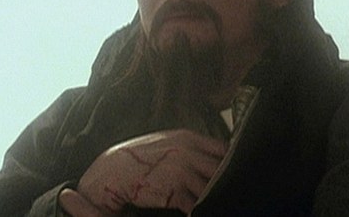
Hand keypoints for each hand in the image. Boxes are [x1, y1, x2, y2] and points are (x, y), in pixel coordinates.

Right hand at [64, 129, 225, 214]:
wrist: (114, 170)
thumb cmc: (141, 158)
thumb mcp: (167, 142)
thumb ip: (191, 147)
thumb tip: (213, 157)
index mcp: (188, 138)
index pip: (223, 149)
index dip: (230, 162)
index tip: (233, 170)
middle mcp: (188, 153)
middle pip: (221, 169)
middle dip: (226, 180)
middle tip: (230, 189)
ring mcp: (182, 172)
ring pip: (211, 188)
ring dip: (214, 196)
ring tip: (216, 201)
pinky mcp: (175, 193)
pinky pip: (197, 206)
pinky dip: (200, 210)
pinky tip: (198, 211)